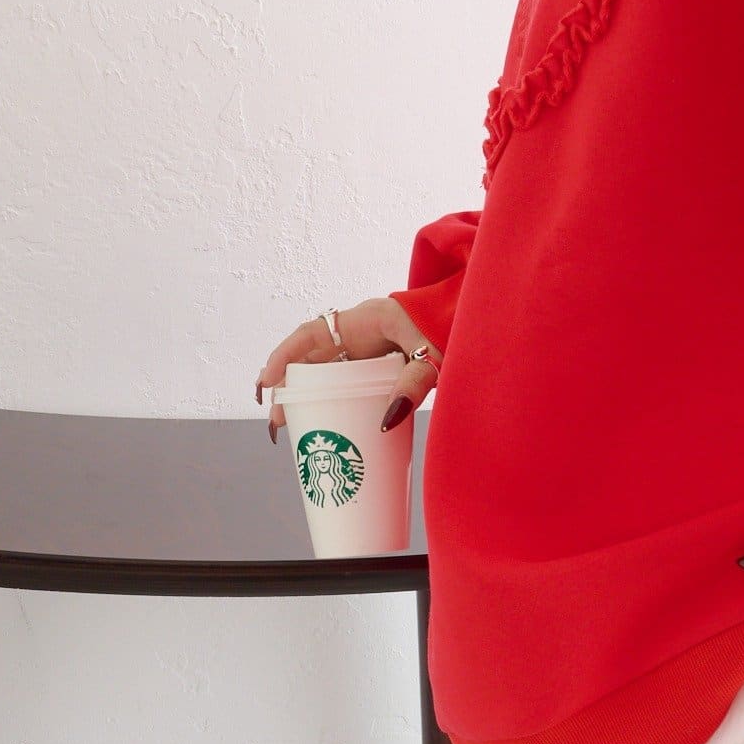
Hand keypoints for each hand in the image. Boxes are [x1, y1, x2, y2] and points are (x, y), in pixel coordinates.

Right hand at [255, 299, 442, 444]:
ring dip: (305, 393)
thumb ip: (412, 385)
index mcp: (366, 319)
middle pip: (312, 356)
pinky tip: (322, 420)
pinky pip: (345, 378)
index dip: (285, 356)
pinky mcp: (377, 362)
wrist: (476, 321)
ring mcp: (367, 347)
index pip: (312, 333)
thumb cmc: (452, 330)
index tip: (267, 381)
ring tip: (288, 424)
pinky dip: (330, 396)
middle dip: (289, 385)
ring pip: (324, 369)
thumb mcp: (432, 357)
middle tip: (277, 419)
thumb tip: (384, 423)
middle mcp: (360, 331)